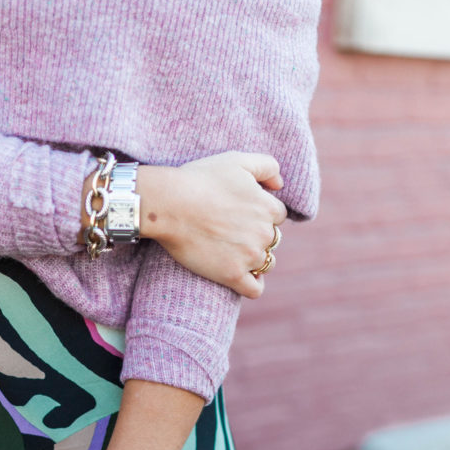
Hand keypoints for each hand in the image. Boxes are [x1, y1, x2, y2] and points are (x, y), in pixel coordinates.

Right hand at [136, 152, 287, 298]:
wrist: (170, 205)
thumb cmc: (199, 179)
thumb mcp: (236, 160)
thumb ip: (266, 165)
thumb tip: (280, 185)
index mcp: (268, 207)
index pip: (277, 215)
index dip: (260, 213)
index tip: (240, 213)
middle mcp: (264, 233)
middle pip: (272, 239)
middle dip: (256, 236)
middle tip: (230, 230)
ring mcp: (249, 256)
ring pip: (265, 263)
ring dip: (253, 259)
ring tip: (231, 251)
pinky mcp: (232, 275)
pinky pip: (255, 289)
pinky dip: (252, 285)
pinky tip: (240, 276)